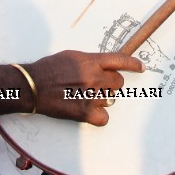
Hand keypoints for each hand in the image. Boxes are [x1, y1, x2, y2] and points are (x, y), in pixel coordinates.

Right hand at [27, 50, 143, 125]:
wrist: (33, 86)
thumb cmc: (49, 69)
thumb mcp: (72, 56)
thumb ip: (90, 60)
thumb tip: (103, 65)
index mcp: (90, 61)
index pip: (120, 60)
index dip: (133, 64)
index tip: (141, 68)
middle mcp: (94, 78)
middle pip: (118, 83)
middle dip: (110, 84)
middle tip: (96, 85)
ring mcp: (90, 96)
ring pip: (111, 100)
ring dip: (102, 99)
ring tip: (85, 96)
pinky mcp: (84, 113)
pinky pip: (104, 118)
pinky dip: (98, 116)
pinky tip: (89, 111)